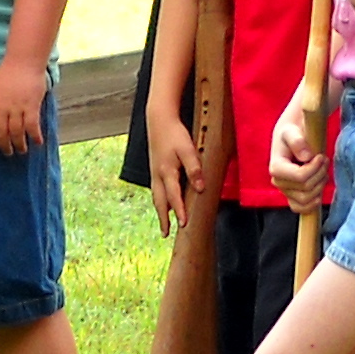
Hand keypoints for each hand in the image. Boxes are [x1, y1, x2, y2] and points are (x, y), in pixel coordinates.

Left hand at [0, 59, 49, 157]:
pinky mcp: (31, 106)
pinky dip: (35, 136)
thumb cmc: (9, 72)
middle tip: (8, 152)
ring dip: (19, 144)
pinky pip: (32, 126)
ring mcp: (16, 107)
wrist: (23, 60)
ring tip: (22, 150)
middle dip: (4, 146)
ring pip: (16, 133)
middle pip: (1, 133)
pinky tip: (38, 143)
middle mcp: (1, 108)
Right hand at [147, 107, 197, 233]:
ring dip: (160, 210)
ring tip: (164, 223)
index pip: (174, 197)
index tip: (183, 226)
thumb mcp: (187, 149)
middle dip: (163, 218)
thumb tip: (200, 188)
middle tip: (166, 234)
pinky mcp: (154, 168)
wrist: (158, 119)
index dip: (179, 212)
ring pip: (156, 196)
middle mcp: (158, 175)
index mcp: (167, 172)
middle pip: (160, 201)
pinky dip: (159, 200)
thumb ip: (194, 169)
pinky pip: (156, 189)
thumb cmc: (174, 133)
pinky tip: (163, 202)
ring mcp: (154, 172)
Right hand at [267, 85, 327, 208]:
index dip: (315, 168)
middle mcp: (277, 182)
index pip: (300, 177)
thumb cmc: (292, 132)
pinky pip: (300, 208)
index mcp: (276, 167)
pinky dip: (311, 204)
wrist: (291, 137)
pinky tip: (319, 192)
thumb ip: (297, 140)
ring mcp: (285, 191)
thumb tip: (306, 157)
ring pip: (306, 199)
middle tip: (324, 160)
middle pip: (306, 189)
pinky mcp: (292, 196)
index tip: (321, 156)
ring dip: (319, 186)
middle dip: (320, 175)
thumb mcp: (292, 131)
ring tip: (322, 171)